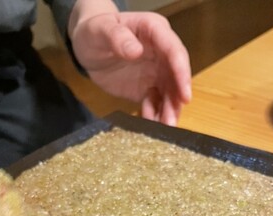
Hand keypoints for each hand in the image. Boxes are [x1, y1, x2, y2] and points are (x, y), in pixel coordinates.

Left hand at [68, 0, 191, 125]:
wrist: (87, 46)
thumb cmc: (94, 30)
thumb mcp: (100, 29)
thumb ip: (117, 37)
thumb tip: (136, 51)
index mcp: (155, 31)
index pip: (174, 52)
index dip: (182, 74)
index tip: (185, 96)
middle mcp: (162, 53)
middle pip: (176, 78)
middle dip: (176, 101)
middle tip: (171, 122)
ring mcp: (157, 73)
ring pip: (169, 94)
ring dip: (168, 112)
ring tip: (163, 128)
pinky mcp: (148, 89)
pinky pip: (156, 104)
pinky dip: (154, 115)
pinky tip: (149, 125)